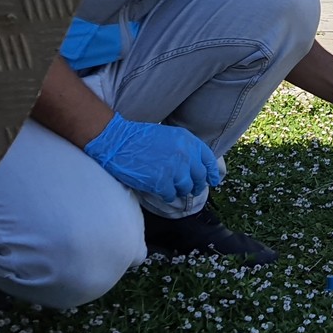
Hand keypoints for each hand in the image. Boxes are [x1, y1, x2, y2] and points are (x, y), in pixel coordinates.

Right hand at [83, 112, 221, 202]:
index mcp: (188, 141)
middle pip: (199, 176)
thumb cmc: (141, 138)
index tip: (213, 180)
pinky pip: (171, 194)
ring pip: (186, 187)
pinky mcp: (161, 182)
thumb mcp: (170, 136)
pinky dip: (168, 196)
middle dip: (197, 185)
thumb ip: (185, 148)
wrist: (119, 142)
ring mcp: (174, 169)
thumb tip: (195, 165)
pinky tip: (163, 193)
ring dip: (181, 191)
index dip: (212, 172)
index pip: (208, 159)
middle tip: (194, 190)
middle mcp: (185, 154)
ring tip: (175, 190)